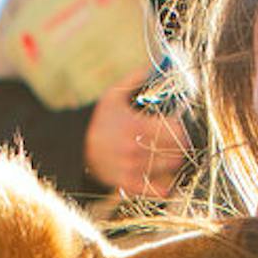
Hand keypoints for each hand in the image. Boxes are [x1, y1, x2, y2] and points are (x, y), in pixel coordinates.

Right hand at [83, 70, 188, 197]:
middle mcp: (136, 150)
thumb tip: (153, 67)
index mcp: (136, 127)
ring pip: (171, 169)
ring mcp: (133, 169)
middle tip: (181, 140)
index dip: (183, 128)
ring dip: (175, 161)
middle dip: (183, 144)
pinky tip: (167, 177)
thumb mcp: (112, 96)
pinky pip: (158, 190)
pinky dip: (166, 185)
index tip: (180, 125)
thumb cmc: (98, 120)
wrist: (75, 147)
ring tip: (173, 154)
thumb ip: (134, 80)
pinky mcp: (129, 185)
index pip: (176, 131)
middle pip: (178, 151)